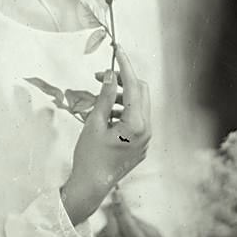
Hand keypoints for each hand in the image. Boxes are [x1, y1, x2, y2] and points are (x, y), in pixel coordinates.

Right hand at [61, 46, 150, 225]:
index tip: (118, 50)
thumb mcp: (94, 122)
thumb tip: (112, 74)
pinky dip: (124, 111)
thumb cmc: (89, 155)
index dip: (125, 66)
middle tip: (102, 77)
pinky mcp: (141, 145)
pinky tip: (107, 113)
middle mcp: (147, 131)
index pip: (134, 86)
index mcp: (136, 124)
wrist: (91, 186)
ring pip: (139, 106)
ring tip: (101, 98)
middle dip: (124, 81)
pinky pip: (137, 120)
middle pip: (141, 93)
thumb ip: (106, 96)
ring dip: (123, 96)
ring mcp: (146, 140)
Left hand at [96, 192, 170, 236]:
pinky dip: (102, 234)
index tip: (116, 194)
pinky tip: (111, 230)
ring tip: (116, 220)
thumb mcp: (155, 236)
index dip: (122, 210)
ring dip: (107, 224)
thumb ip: (137, 222)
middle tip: (112, 202)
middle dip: (111, 214)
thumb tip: (118, 206)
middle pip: (113, 234)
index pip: (130, 229)